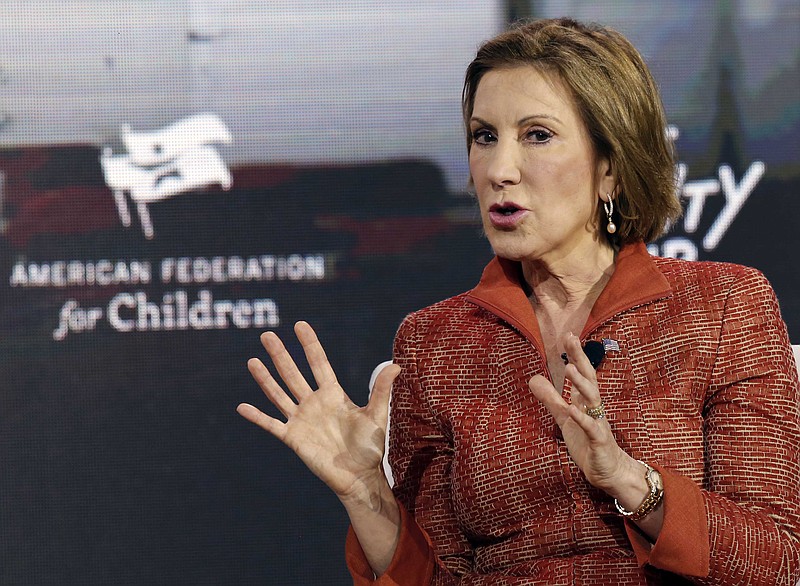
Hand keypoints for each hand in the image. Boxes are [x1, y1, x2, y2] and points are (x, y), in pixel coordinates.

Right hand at [237, 321, 400, 501]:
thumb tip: (396, 365)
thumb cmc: (370, 446)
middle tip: (267, 335)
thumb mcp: (376, 415)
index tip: (300, 325)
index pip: (318, 363)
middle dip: (280, 354)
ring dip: (265, 379)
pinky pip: (271, 424)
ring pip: (279, 394)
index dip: (310, 344)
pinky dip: (257, 416)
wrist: (359, 476)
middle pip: (293, 373)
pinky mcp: (293, 438)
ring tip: (252, 361)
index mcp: (333, 394)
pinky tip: (242, 407)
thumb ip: (381, 390)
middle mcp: (314, 402)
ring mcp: (301, 419)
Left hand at [528, 332, 635, 494]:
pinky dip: (582, 417)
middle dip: (580, 359)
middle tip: (572, 340)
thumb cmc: (587, 442)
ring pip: (592, 399)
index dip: (576, 354)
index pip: (582, 372)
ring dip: (581, 384)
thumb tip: (533, 378)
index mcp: (586, 400)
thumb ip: (551, 399)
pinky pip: (591, 427)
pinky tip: (572, 409)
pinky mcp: (599, 440)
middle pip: (589, 379)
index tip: (568, 335)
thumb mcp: (565, 418)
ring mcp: (598, 422)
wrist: (608, 471)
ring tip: (569, 368)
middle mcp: (595, 407)